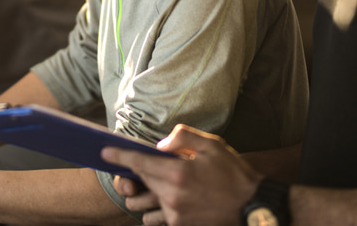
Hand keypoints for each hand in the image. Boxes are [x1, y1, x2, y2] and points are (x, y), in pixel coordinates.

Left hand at [103, 125, 260, 225]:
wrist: (251, 206)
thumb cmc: (234, 174)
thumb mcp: (212, 145)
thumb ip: (183, 137)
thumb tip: (160, 145)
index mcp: (178, 173)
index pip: (139, 162)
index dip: (119, 156)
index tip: (105, 152)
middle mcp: (171, 196)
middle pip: (139, 183)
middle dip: (137, 174)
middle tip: (148, 168)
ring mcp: (174, 215)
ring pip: (142, 206)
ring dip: (145, 196)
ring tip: (159, 187)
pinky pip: (156, 220)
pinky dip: (157, 211)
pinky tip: (170, 202)